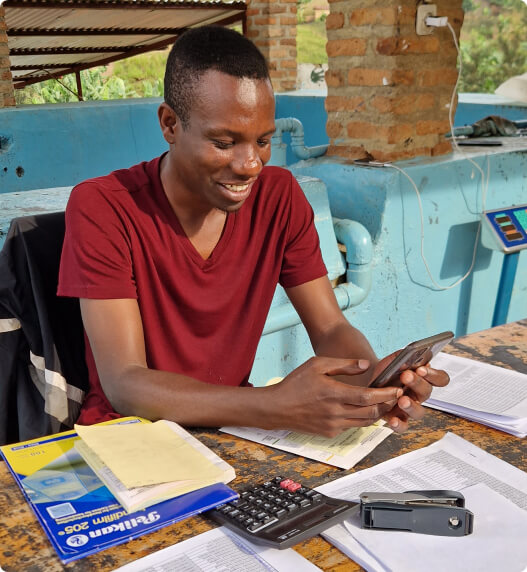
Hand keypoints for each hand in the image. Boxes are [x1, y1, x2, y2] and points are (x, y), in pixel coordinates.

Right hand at [266, 356, 402, 437]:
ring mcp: (333, 425)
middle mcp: (336, 412)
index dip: (386, 394)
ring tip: (384, 402)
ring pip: (365, 422)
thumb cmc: (295, 384)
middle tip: (396, 395)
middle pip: (372, 412)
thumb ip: (343, 364)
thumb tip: (366, 365)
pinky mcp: (330, 433)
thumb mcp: (317, 365)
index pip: (368, 397)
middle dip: (387, 404)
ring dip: (377, 413)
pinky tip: (363, 409)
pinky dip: (361, 418)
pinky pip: (352, 426)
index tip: (397, 389)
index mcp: (333, 394)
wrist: (276, 408)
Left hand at [381, 361, 449, 432]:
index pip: (440, 378)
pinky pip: (403, 426)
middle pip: (427, 391)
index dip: (434, 375)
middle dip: (417, 383)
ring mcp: (411, 408)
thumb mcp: (392, 361)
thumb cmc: (386, 373)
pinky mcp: (399, 419)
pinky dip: (399, 424)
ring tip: (402, 400)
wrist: (369, 384)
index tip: (421, 368)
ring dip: (412, 406)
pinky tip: (393, 420)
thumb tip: (409, 355)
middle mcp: (420, 395)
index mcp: (424, 379)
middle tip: (406, 376)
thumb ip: (401, 357)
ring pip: (419, 412)